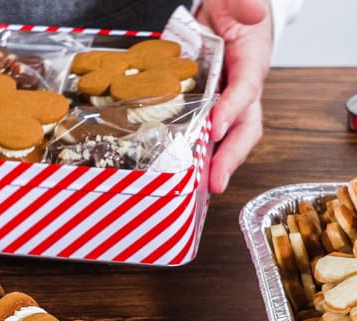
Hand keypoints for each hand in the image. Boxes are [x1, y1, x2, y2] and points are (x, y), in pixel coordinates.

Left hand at [195, 0, 272, 192]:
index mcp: (252, 61)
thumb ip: (245, 4)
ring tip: (201, 186)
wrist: (223, 11)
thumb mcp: (237, 0)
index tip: (215, 128)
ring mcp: (226, 98)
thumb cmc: (232, 8)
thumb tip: (252, 14)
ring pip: (228, 135)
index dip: (232, 110)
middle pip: (244, 126)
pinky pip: (206, 129)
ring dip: (216, 162)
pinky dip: (199, 150)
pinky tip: (185, 166)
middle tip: (215, 182)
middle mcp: (243, 86)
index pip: (245, 90)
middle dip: (230, 156)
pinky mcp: (210, 103)